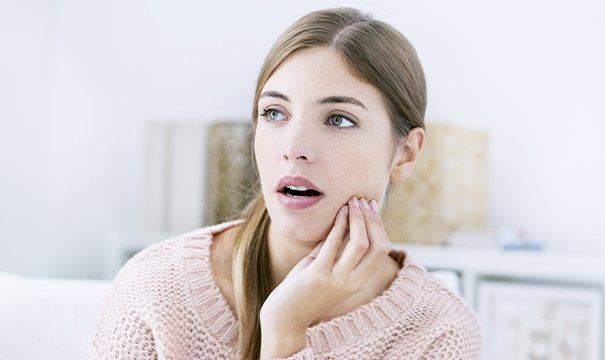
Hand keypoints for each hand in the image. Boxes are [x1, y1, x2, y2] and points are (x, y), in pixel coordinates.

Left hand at [259, 195, 391, 335]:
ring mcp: (337, 280)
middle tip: (363, 199)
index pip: (381, 249)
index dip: (379, 225)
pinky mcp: (318, 275)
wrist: (285, 317)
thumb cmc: (304, 290)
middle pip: (377, 246)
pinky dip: (339, 225)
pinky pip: (333, 245)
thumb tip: (342, 218)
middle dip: (372, 219)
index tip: (371, 206)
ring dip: (358, 218)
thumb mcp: (324, 267)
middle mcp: (353, 282)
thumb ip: (335, 248)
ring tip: (352, 201)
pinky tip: (339, 212)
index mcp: (359, 281)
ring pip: (360, 244)